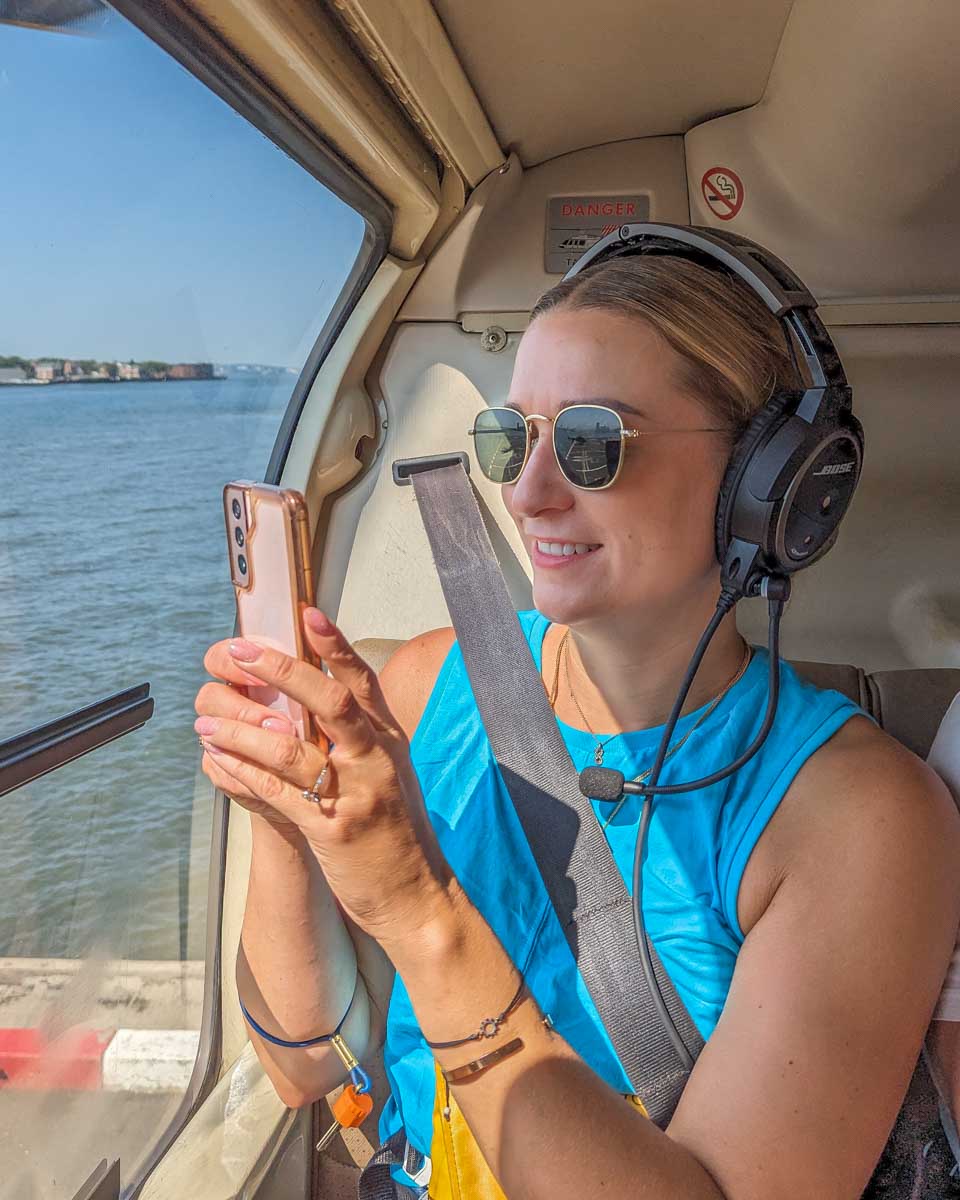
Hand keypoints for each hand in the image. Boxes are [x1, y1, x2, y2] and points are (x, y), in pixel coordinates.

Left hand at [194, 609, 455, 945]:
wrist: (417, 895)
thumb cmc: (396, 832)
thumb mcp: (388, 773)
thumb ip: (359, 737)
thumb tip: (315, 700)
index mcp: (388, 740)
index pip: (362, 680)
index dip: (335, 644)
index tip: (308, 613)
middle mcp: (376, 760)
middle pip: (331, 702)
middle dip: (282, 671)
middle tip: (240, 652)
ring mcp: (357, 794)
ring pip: (294, 749)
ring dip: (243, 730)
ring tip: (207, 721)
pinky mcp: (334, 830)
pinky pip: (280, 795)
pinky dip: (243, 775)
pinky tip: (217, 762)